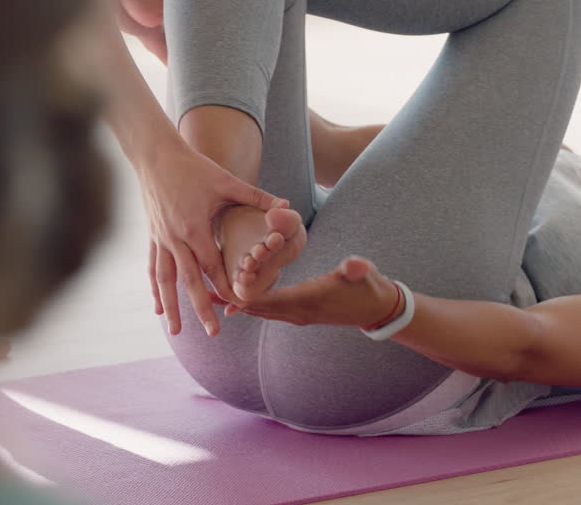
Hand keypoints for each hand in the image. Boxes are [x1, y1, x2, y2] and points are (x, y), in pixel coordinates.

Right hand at [139, 139, 287, 336]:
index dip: (226, 286)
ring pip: (165, 281)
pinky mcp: (152, 236)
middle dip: (201, 309)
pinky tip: (157, 308)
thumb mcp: (226, 181)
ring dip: (171, 307)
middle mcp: (175, 238)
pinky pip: (152, 268)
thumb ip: (256, 197)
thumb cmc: (193, 167)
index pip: (213, 266)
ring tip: (176, 331)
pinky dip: (155, 289)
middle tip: (213, 334)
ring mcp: (160, 239)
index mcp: (195, 228)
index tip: (238, 304)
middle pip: (190, 281)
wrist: (156, 155)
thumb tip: (286, 206)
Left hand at [227, 256, 397, 327]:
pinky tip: (235, 302)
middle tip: (204, 294)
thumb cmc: (368, 287)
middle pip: (257, 309)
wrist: (376, 309)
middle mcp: (299, 312)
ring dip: (237, 305)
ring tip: (211, 297)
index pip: (270, 300)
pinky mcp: (300, 314)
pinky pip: (269, 312)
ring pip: (260, 312)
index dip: (247, 295)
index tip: (223, 288)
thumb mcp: (364, 274)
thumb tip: (355, 265)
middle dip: (232, 302)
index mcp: (308, 299)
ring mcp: (298, 315)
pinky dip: (251, 307)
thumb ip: (357, 269)